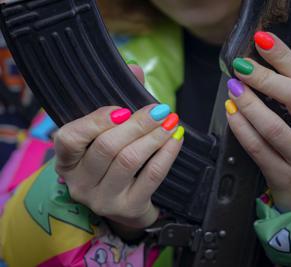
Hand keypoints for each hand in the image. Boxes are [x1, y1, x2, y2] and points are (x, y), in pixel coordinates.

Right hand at [54, 64, 183, 236]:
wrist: (128, 204)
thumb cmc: (115, 162)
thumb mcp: (109, 134)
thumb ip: (119, 100)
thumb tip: (134, 68)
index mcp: (67, 160)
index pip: (69, 138)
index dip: (96, 120)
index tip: (123, 109)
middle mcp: (80, 182)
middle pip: (107, 147)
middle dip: (138, 124)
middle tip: (160, 110)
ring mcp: (103, 199)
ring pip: (129, 160)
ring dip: (154, 136)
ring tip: (171, 122)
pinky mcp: (128, 207)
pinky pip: (151, 176)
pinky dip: (166, 154)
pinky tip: (176, 140)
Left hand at [226, 32, 290, 211]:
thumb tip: (266, 67)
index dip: (284, 57)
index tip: (262, 41)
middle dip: (265, 78)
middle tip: (242, 67)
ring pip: (273, 126)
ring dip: (248, 103)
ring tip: (234, 88)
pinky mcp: (285, 177)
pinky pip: (258, 149)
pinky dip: (241, 128)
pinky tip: (232, 114)